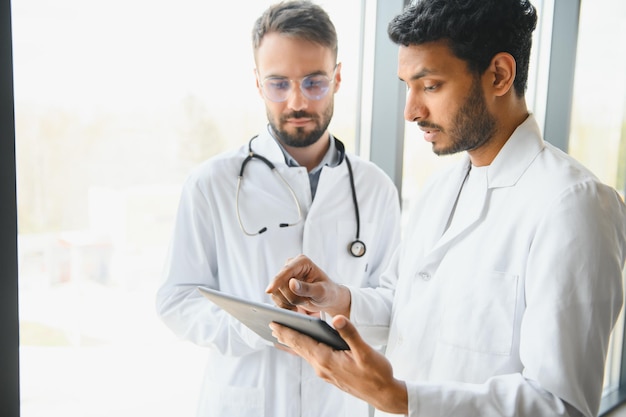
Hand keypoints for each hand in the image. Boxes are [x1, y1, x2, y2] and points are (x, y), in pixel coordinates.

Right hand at [265, 254, 350, 316]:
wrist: (328, 298)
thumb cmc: (328, 292)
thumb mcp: (321, 291)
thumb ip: (306, 288)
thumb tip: (291, 283)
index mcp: (302, 262)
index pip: (286, 271)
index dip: (277, 281)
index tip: (269, 290)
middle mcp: (292, 266)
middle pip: (279, 284)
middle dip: (291, 297)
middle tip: (305, 301)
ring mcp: (286, 276)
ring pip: (276, 292)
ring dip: (288, 302)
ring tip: (303, 302)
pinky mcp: (282, 285)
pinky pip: (276, 297)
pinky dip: (284, 305)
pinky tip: (295, 307)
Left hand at [269, 315, 407, 414]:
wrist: (384, 394)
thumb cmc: (377, 373)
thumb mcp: (365, 351)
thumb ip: (350, 333)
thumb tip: (336, 318)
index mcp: (327, 359)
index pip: (302, 342)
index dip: (287, 332)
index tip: (273, 323)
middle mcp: (322, 367)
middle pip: (299, 348)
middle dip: (285, 336)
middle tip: (271, 324)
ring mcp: (325, 372)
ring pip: (305, 354)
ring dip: (293, 343)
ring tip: (282, 334)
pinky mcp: (331, 374)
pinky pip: (312, 359)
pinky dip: (304, 349)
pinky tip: (302, 347)